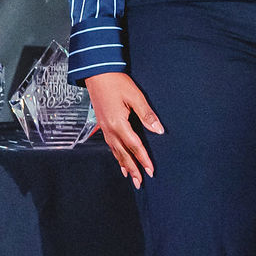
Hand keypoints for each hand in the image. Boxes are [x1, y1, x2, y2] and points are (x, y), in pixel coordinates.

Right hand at [86, 72, 163, 188]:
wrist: (97, 73)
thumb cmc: (116, 82)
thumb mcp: (135, 97)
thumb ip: (147, 115)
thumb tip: (159, 130)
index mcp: (118, 124)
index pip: (135, 146)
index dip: (143, 159)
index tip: (151, 170)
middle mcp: (110, 129)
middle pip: (123, 154)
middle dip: (133, 169)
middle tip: (140, 182)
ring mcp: (104, 128)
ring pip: (115, 152)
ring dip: (124, 165)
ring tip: (130, 177)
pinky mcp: (103, 125)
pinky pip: (110, 145)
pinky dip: (116, 155)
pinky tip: (119, 160)